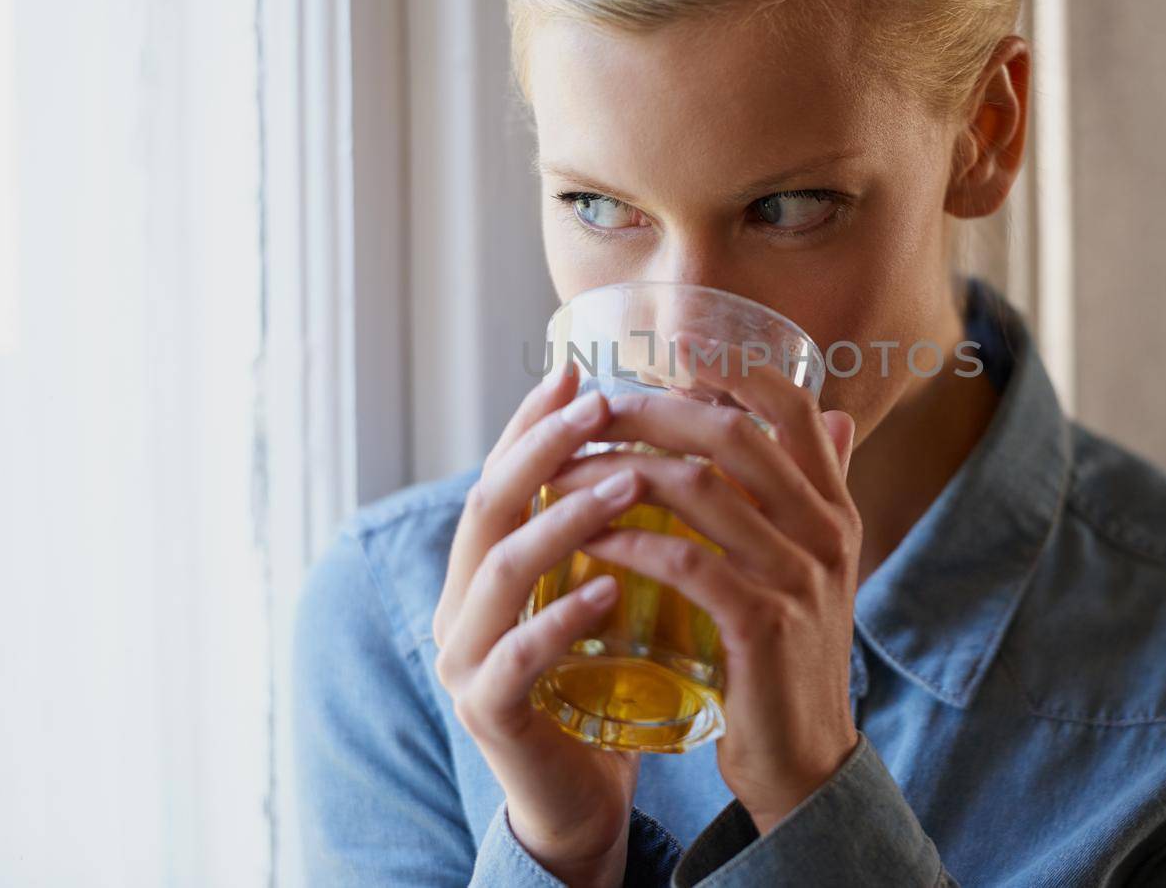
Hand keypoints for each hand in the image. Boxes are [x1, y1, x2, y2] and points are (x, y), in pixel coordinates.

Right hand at [431, 363, 648, 887]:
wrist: (580, 795)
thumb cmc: (601, 683)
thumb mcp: (614, 591)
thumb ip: (631, 528)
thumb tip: (702, 442)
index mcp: (488, 568)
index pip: (503, 476)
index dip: (533, 422)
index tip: (578, 370)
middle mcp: (462, 601)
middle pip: (489, 504)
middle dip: (544, 447)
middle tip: (600, 403)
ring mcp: (466, 656)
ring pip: (501, 569)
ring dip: (564, 518)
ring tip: (629, 481)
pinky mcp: (488, 710)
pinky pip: (519, 656)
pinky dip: (562, 618)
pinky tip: (610, 591)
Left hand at [546, 333, 862, 835]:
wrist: (807, 761)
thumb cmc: (789, 657)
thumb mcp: (814, 566)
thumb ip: (813, 492)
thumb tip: (829, 412)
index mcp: (834, 510)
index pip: (793, 408)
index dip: (737, 365)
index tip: (677, 341)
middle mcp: (825, 533)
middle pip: (736, 435)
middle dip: (654, 410)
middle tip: (593, 407)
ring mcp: (797, 579)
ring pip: (700, 490)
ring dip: (621, 473)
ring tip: (566, 471)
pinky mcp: (761, 626)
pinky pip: (685, 562)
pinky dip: (630, 541)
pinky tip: (588, 537)